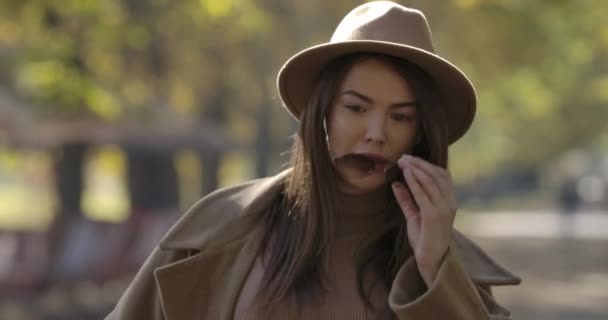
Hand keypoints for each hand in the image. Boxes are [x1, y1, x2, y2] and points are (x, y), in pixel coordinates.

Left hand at [391, 155, 456, 286]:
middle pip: (436, 174)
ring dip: (416, 169)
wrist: (431, 259)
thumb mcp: (414, 214)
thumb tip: (396, 183)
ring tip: (403, 161)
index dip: (426, 164)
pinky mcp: (434, 215)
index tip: (410, 158)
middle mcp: (450, 202)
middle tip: (403, 156)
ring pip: (430, 181)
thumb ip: (407, 199)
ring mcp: (443, 208)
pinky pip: (423, 194)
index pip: (442, 175)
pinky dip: (415, 182)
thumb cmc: (424, 237)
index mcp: (449, 200)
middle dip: (419, 163)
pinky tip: (406, 174)